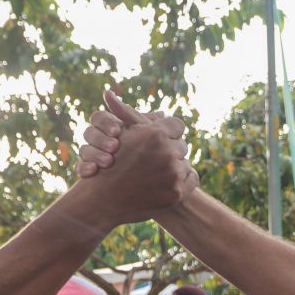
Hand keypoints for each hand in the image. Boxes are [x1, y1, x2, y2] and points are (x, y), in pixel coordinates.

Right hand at [76, 89, 197, 216]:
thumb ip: (128, 114)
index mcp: (155, 134)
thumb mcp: (120, 135)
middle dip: (171, 150)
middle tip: (157, 158)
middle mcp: (167, 153)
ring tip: (158, 171)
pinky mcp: (177, 193)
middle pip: (182, 145)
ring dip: (176, 165)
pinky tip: (167, 180)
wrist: (103, 199)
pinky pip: (192, 178)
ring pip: (185, 162)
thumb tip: (116, 94)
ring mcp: (173, 174)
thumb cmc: (109, 163)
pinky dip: (182, 179)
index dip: (168, 132)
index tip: (160, 139)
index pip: (177, 125)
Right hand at [78, 89, 170, 176]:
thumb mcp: (149, 140)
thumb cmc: (149, 158)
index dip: (106, 122)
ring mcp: (91, 155)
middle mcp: (98, 139)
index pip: (99, 117)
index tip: (117, 131)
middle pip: (89, 132)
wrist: (141, 186)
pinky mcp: (87, 171)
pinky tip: (93, 171)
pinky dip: (84, 168)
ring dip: (95, 154)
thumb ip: (152, 128)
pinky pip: (79, 168)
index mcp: (110, 127)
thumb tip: (162, 113)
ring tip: (108, 161)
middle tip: (114, 147)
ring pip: (84, 150)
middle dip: (101, 139)